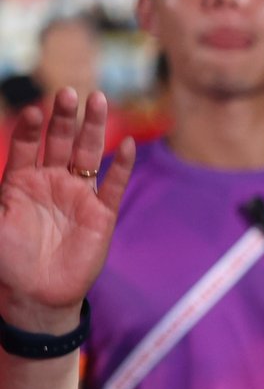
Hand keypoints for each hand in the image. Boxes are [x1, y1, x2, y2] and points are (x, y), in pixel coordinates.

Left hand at [0, 89, 135, 331]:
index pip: (27, 144)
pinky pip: (113, 185)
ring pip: (89, 154)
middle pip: (61, 141)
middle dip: (64, 117)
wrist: (35, 294)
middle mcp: (51, 181)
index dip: (29, 128)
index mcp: (21, 180)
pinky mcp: (101, 213)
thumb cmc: (7, 259)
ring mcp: (78, 195)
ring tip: (98, 100)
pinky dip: (121, 165)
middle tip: (68, 94)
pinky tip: (126, 144)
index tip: (31, 112)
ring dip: (93, 128)